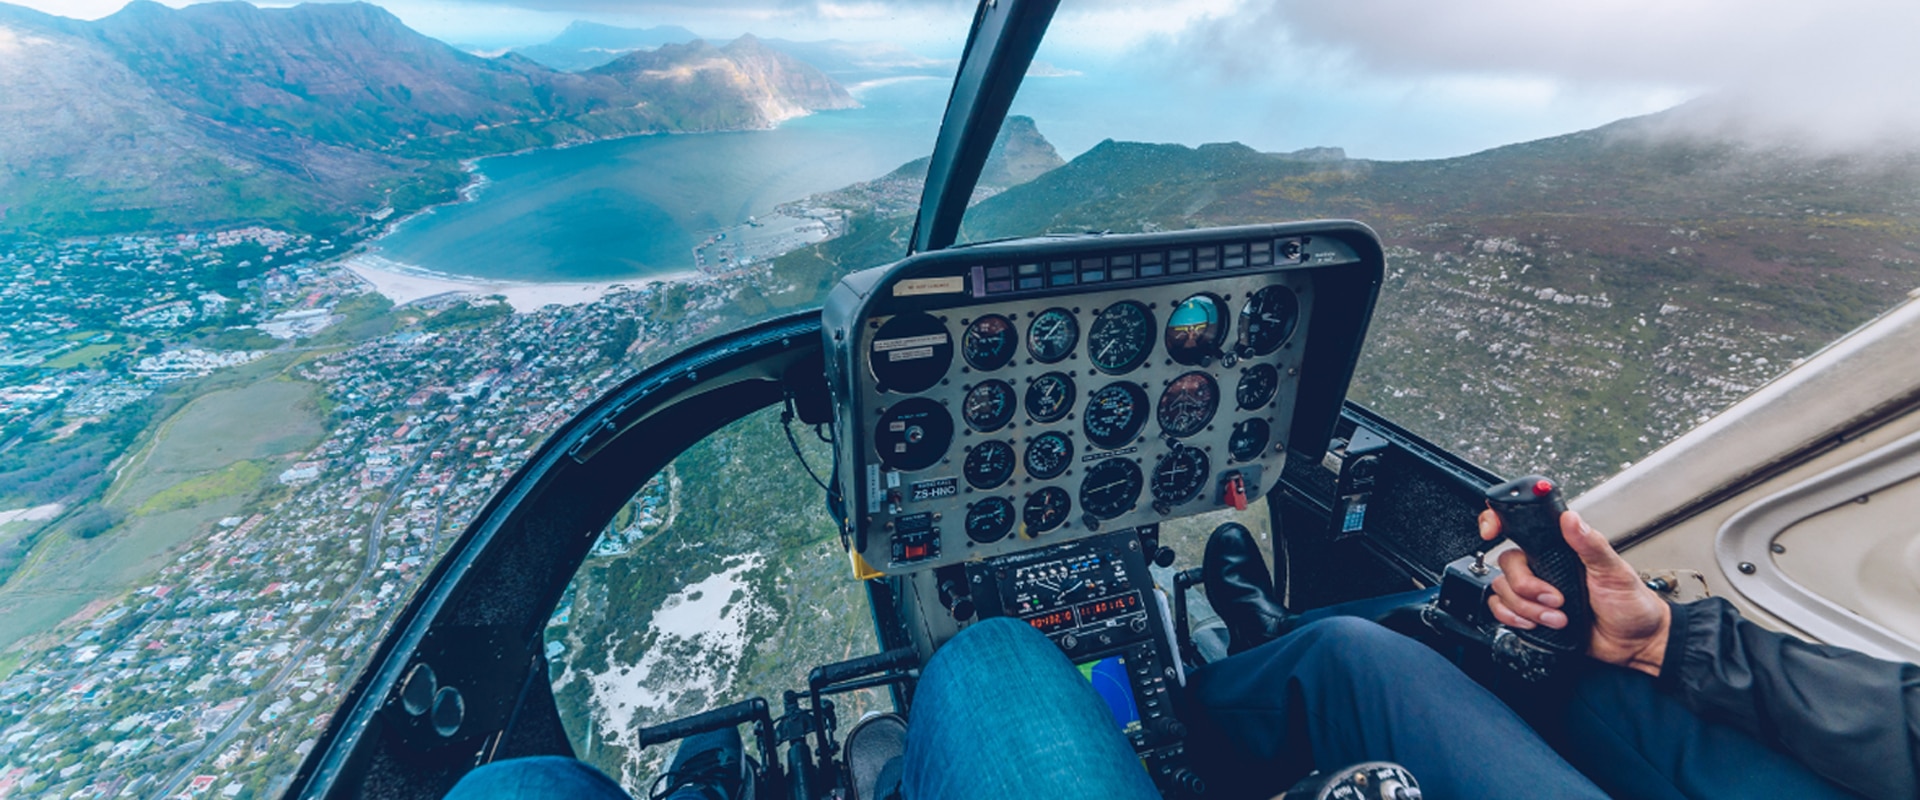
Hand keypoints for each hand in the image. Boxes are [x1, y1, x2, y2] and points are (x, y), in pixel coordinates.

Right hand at [1478, 508, 1671, 676]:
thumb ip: (1590, 544)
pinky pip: (1500, 610)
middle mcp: (1543, 567)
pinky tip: (1537, 624)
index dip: (1497, 522)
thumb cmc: (1631, 604)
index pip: (1521, 527)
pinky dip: (1513, 618)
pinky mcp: (1530, 615)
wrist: (1634, 643)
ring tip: (1558, 617)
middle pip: (1506, 565)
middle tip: (1556, 599)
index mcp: (1560, 549)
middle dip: (1528, 588)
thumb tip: (1570, 518)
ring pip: (1503, 591)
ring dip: (1528, 609)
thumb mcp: (1615, 571)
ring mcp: (1534, 592)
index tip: (1492, 531)